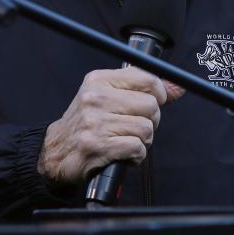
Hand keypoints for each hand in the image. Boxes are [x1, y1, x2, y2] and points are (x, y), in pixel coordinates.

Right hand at [37, 67, 181, 185]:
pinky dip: (136, 156)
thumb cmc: (86, 124)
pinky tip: (123, 154)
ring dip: (142, 141)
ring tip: (125, 141)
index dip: (158, 94)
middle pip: (151, 105)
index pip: (146, 77)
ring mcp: (95, 122)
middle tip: (134, 127)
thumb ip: (145, 90)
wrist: (55, 152)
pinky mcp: (97, 145)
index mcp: (99, 80)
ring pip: (146, 129)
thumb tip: (178, 86)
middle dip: (150, 121)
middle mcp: (95, 98)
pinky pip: (137, 148)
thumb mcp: (109, 97)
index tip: (152, 103)